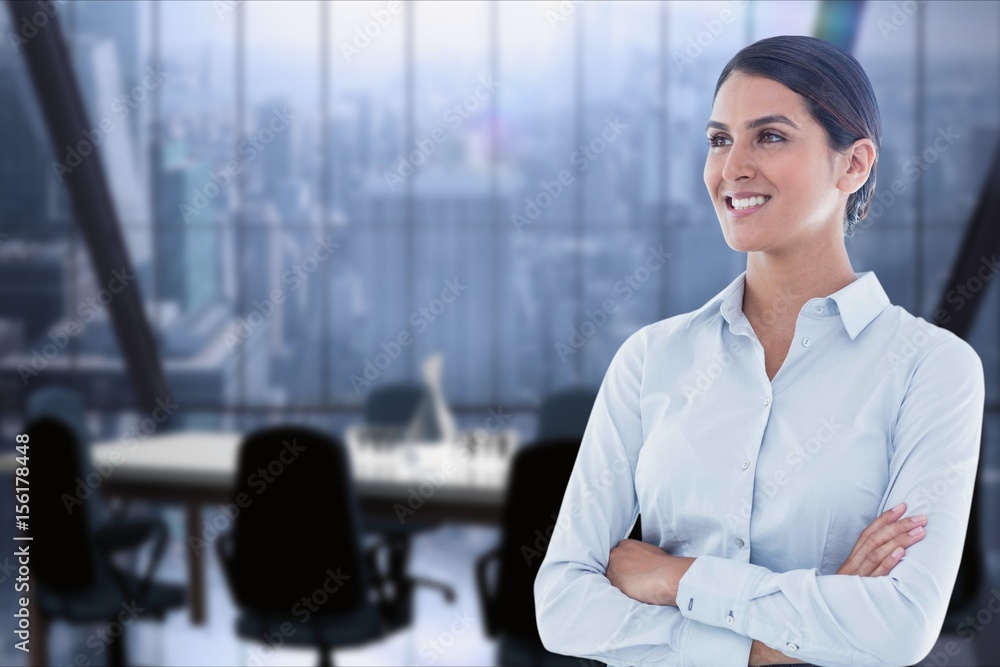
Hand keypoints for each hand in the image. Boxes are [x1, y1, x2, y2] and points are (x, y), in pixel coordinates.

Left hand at [606, 539, 694, 605]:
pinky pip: (613, 589)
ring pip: (611, 577)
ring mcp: (613, 568)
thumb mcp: (650, 551)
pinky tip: (633, 593)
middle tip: (632, 580)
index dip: (624, 564)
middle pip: (612, 564)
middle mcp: (616, 554)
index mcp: (625, 544)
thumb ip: (639, 555)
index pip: (619, 554)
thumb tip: (639, 562)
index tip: (630, 570)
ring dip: (619, 583)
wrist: (667, 576)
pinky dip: (621, 592)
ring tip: (634, 588)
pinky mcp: (614, 583)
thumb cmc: (664, 565)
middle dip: (619, 572)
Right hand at [749, 505, 925, 664]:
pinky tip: (900, 552)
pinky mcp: (862, 591)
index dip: (885, 518)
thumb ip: (868, 564)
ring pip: (878, 553)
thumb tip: (891, 550)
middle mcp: (854, 564)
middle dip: (899, 525)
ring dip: (899, 539)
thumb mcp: (854, 578)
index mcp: (852, 559)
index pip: (869, 533)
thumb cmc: (843, 597)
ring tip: (918, 530)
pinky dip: (887, 561)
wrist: (822, 617)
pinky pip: (876, 574)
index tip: (902, 506)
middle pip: (876, 539)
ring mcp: (858, 577)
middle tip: (920, 516)